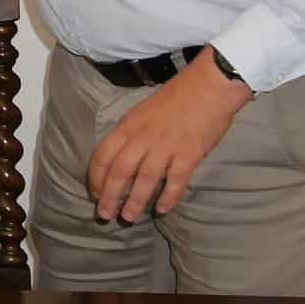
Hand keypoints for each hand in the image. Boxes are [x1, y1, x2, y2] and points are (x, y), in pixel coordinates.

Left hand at [87, 51, 251, 221]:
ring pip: (145, 180)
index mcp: (129, 125)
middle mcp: (143, 137)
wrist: (209, 86)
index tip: (95, 193)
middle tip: (105, 215)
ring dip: (135, 201)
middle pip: (120, 171)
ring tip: (128, 218)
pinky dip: (168, 197)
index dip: (97, 176)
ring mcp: (166, 146)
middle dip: (110, 195)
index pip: (104, 154)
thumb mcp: (143, 111)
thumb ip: (134, 133)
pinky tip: (162, 210)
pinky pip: (175, 181)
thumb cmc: (177, 96)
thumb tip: (124, 156)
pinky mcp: (189, 154)